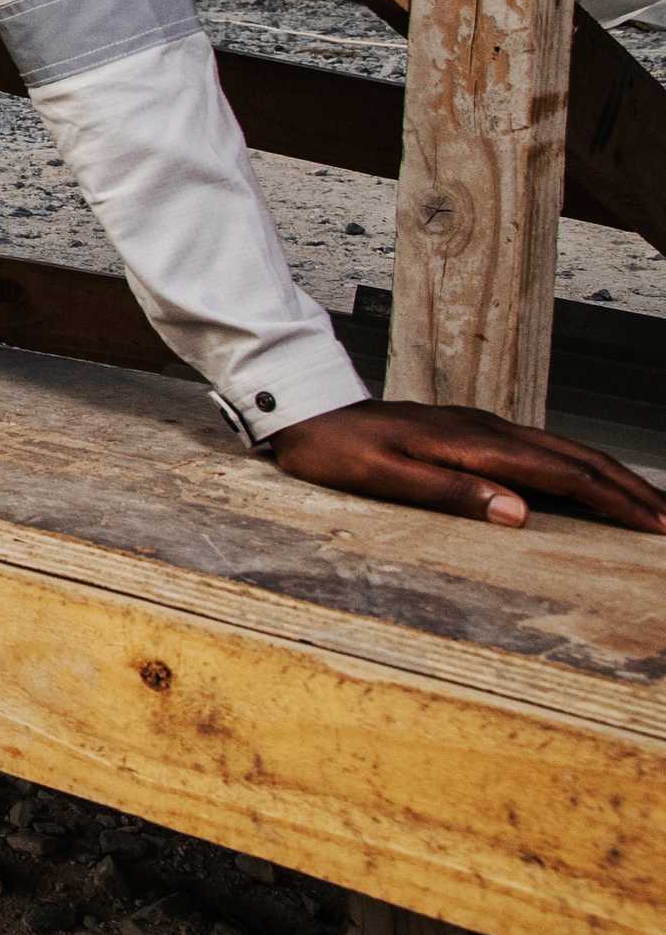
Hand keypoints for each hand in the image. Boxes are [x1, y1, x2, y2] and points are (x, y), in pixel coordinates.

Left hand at [265, 399, 665, 530]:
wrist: (303, 410)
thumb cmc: (336, 450)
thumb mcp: (384, 478)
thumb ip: (451, 493)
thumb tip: (521, 513)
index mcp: (473, 443)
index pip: (562, 474)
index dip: (613, 501)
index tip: (655, 525)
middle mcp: (485, 429)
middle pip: (575, 457)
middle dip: (628, 489)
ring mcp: (479, 427)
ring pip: (562, 450)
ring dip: (608, 477)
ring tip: (645, 503)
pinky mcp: (469, 430)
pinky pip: (539, 449)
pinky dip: (576, 467)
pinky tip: (583, 482)